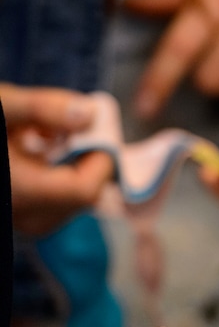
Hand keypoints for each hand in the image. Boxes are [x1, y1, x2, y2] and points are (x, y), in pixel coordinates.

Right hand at [1, 83, 114, 234]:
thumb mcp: (0, 105)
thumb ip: (42, 108)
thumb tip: (89, 114)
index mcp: (17, 190)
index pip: (83, 191)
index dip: (101, 162)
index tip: (99, 133)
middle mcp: (17, 215)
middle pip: (79, 200)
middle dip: (87, 164)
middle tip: (77, 130)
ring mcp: (15, 221)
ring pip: (67, 205)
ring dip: (71, 171)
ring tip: (48, 138)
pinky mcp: (14, 216)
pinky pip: (49, 207)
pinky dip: (54, 180)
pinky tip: (36, 151)